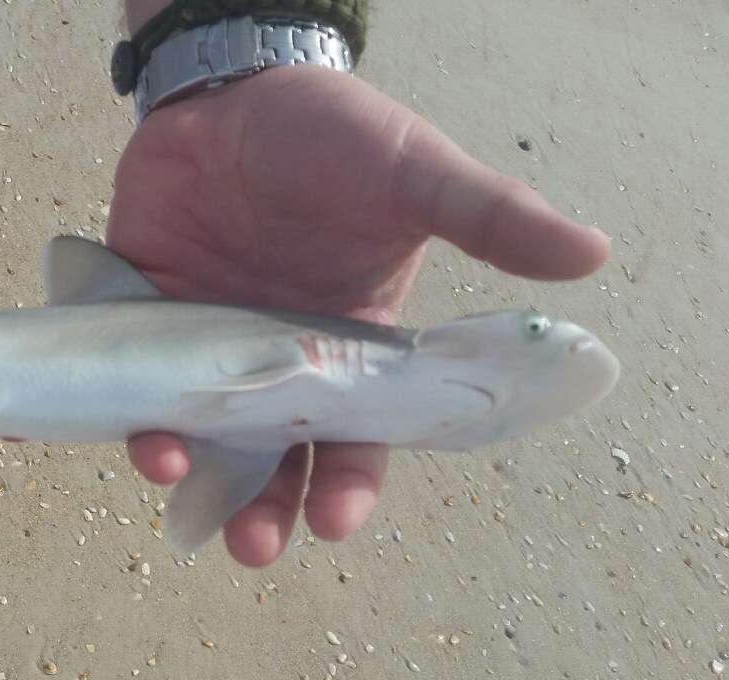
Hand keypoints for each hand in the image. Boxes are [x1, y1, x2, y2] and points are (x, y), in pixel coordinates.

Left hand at [109, 66, 609, 565]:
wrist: (231, 86)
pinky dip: (135, 417)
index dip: (349, 486)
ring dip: (192, 476)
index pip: (357, 440)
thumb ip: (489, 218)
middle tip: (256, 545)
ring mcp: (206, 347)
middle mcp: (277, 362)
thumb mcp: (413, 174)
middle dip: (264, 510)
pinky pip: (135, 387)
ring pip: (200, 438)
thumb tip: (594, 251)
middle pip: (273, 461)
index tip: (335, 520)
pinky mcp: (143, 321)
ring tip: (180, 485)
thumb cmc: (330, 133)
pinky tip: (142, 433)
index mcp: (351, 349)